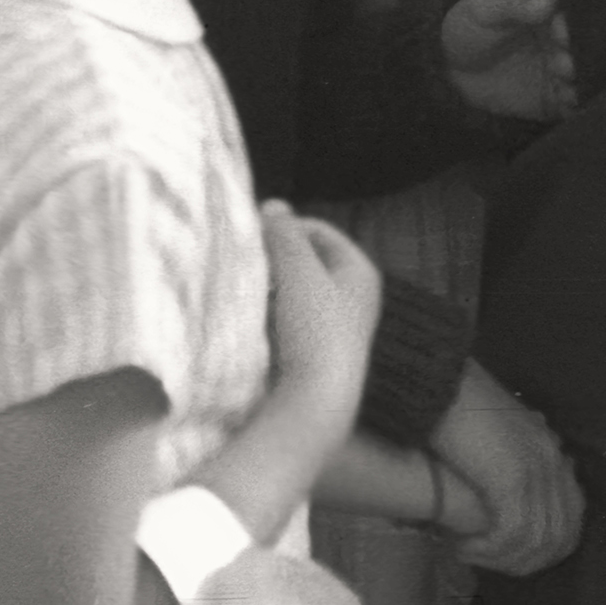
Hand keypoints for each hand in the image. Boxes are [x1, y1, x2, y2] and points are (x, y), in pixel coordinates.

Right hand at [259, 206, 381, 432]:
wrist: (316, 399)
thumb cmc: (316, 328)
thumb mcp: (299, 271)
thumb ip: (284, 234)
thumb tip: (273, 206)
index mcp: (360, 270)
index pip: (319, 231)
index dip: (286, 227)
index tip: (253, 235)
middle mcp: (354, 295)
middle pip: (308, 261)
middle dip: (276, 258)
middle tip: (246, 259)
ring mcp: (335, 324)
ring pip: (295, 290)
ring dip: (270, 285)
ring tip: (245, 286)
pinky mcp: (316, 349)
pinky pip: (290, 317)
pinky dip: (271, 311)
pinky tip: (251, 316)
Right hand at [429, 361, 584, 575]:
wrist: (441, 383)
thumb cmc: (460, 403)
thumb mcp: (497, 430)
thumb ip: (511, 453)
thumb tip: (509, 477)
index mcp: (550, 451)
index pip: (572, 516)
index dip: (547, 545)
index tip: (512, 555)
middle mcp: (552, 464)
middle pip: (559, 535)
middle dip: (525, 560)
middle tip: (490, 563)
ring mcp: (537, 472)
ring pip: (535, 541)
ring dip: (501, 559)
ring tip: (470, 555)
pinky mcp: (514, 482)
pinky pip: (513, 535)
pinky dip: (488, 550)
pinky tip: (464, 547)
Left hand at [438, 0, 574, 122]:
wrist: (449, 66)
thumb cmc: (470, 26)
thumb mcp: (485, 8)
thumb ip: (513, 4)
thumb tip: (546, 0)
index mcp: (554, 7)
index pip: (576, 11)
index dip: (571, 23)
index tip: (561, 34)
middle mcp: (567, 38)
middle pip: (585, 47)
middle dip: (578, 57)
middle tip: (562, 65)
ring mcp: (564, 69)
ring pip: (584, 77)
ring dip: (580, 83)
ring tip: (563, 86)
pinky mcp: (556, 98)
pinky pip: (573, 104)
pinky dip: (574, 107)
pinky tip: (565, 105)